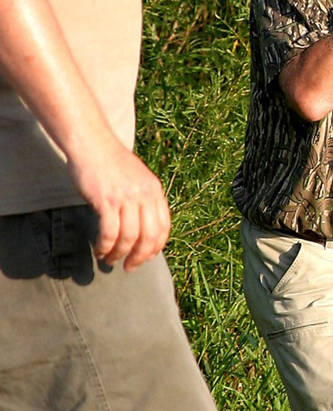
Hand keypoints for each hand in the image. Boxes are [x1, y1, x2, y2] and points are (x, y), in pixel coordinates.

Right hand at [65, 134, 170, 270]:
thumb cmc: (111, 163)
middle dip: (140, 257)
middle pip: (149, 236)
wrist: (92, 143)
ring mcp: (126, 198)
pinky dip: (106, 246)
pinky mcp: (106, 200)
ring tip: (111, 261)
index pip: (163, 227)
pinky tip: (100, 251)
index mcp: (155, 191)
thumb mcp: (138, 179)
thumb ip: (143, 200)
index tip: (146, 257)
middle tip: (130, 267)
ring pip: (129, 237)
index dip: (156, 247)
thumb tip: (143, 228)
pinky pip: (110, 232)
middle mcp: (145, 195)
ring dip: (120, 254)